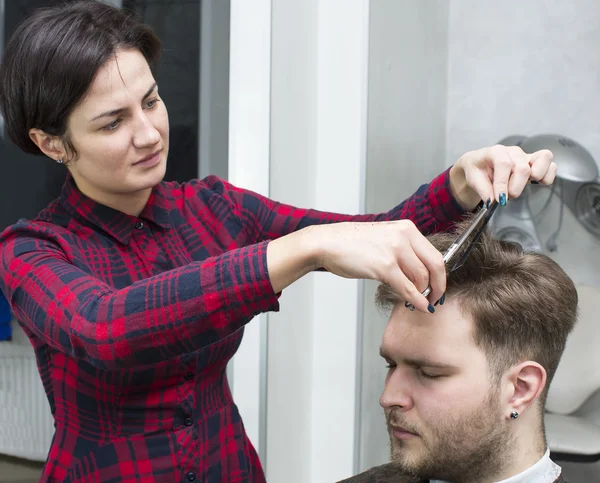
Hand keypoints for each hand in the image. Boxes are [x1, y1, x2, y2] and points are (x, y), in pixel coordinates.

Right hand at [311, 221, 443, 312]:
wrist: (326, 243)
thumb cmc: (350, 243)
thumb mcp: (383, 238)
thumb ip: (403, 250)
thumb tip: (418, 272)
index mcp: (406, 228)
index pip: (435, 254)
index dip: (440, 275)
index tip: (438, 286)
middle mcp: (404, 236)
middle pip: (434, 266)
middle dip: (438, 286)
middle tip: (435, 298)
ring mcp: (395, 250)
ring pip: (422, 278)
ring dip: (423, 294)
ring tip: (417, 302)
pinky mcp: (385, 266)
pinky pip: (408, 288)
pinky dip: (417, 300)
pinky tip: (419, 307)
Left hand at [449, 145, 556, 209]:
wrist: (480, 165)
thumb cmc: (477, 170)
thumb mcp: (472, 178)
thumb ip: (483, 190)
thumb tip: (492, 200)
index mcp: (495, 151)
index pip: (504, 164)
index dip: (502, 184)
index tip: (500, 199)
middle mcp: (513, 152)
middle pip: (523, 168)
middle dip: (515, 188)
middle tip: (506, 197)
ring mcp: (526, 156)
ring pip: (544, 159)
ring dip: (536, 177)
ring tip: (522, 186)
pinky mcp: (536, 163)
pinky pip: (552, 165)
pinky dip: (548, 176)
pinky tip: (536, 183)